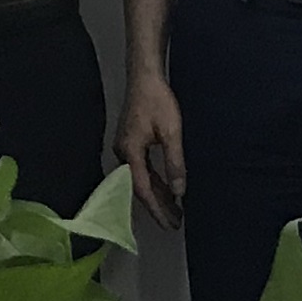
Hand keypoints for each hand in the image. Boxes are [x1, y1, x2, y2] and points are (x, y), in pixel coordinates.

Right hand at [116, 68, 183, 230]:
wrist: (144, 77)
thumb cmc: (158, 101)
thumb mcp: (171, 133)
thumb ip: (174, 163)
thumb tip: (179, 192)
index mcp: (129, 153)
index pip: (143, 190)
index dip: (156, 209)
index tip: (169, 224)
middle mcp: (122, 154)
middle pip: (139, 188)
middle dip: (157, 206)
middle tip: (175, 223)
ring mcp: (124, 148)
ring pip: (140, 179)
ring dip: (157, 194)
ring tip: (174, 210)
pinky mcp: (130, 143)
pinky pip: (141, 169)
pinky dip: (154, 181)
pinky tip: (166, 188)